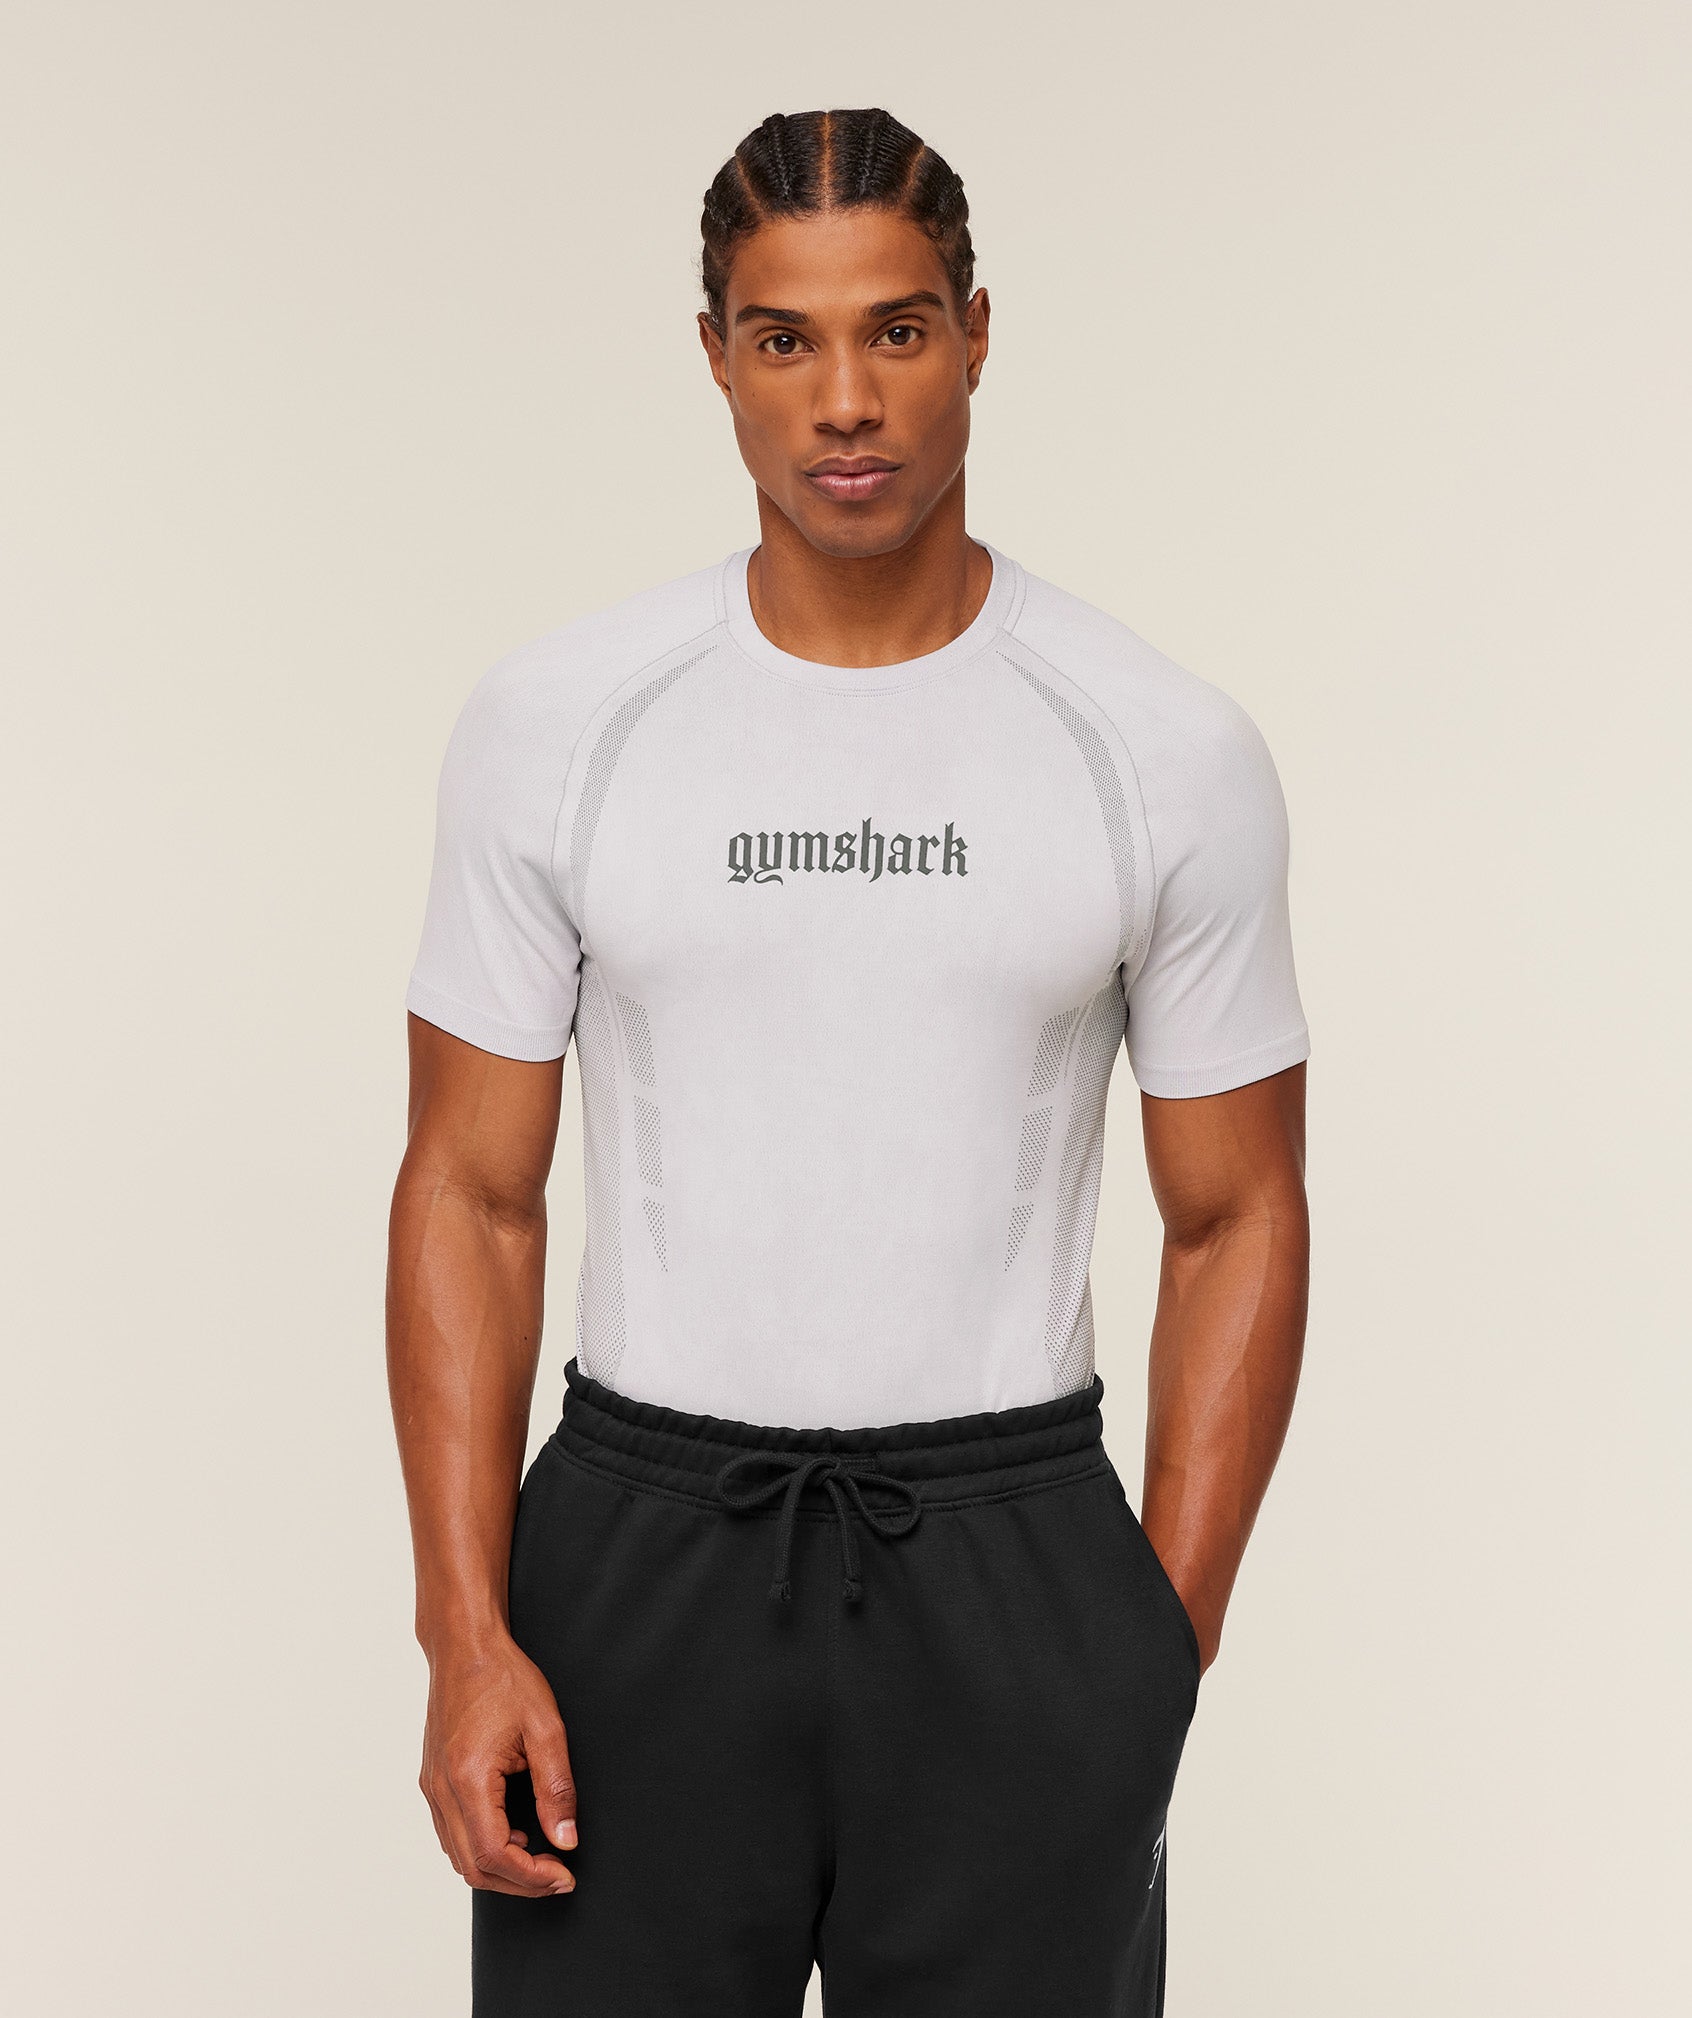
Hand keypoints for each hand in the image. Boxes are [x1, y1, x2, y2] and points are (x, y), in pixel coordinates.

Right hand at [421, 1635, 578, 1896]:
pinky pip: (452, 1833)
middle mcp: (441, 1790)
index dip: (531, 1877)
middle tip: (557, 1876)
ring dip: (499, 1868)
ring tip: (539, 1854)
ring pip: (459, 1855)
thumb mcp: (545, 1728)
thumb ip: (556, 1789)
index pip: (494, 1854)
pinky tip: (513, 1832)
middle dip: (518, 1883)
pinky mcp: (432, 1781)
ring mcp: (432, 1787)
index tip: (564, 1876)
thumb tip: (566, 1841)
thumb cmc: (504, 1678)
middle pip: (473, 1867)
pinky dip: (481, 1847)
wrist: (465, 1647)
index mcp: (468, 1778)